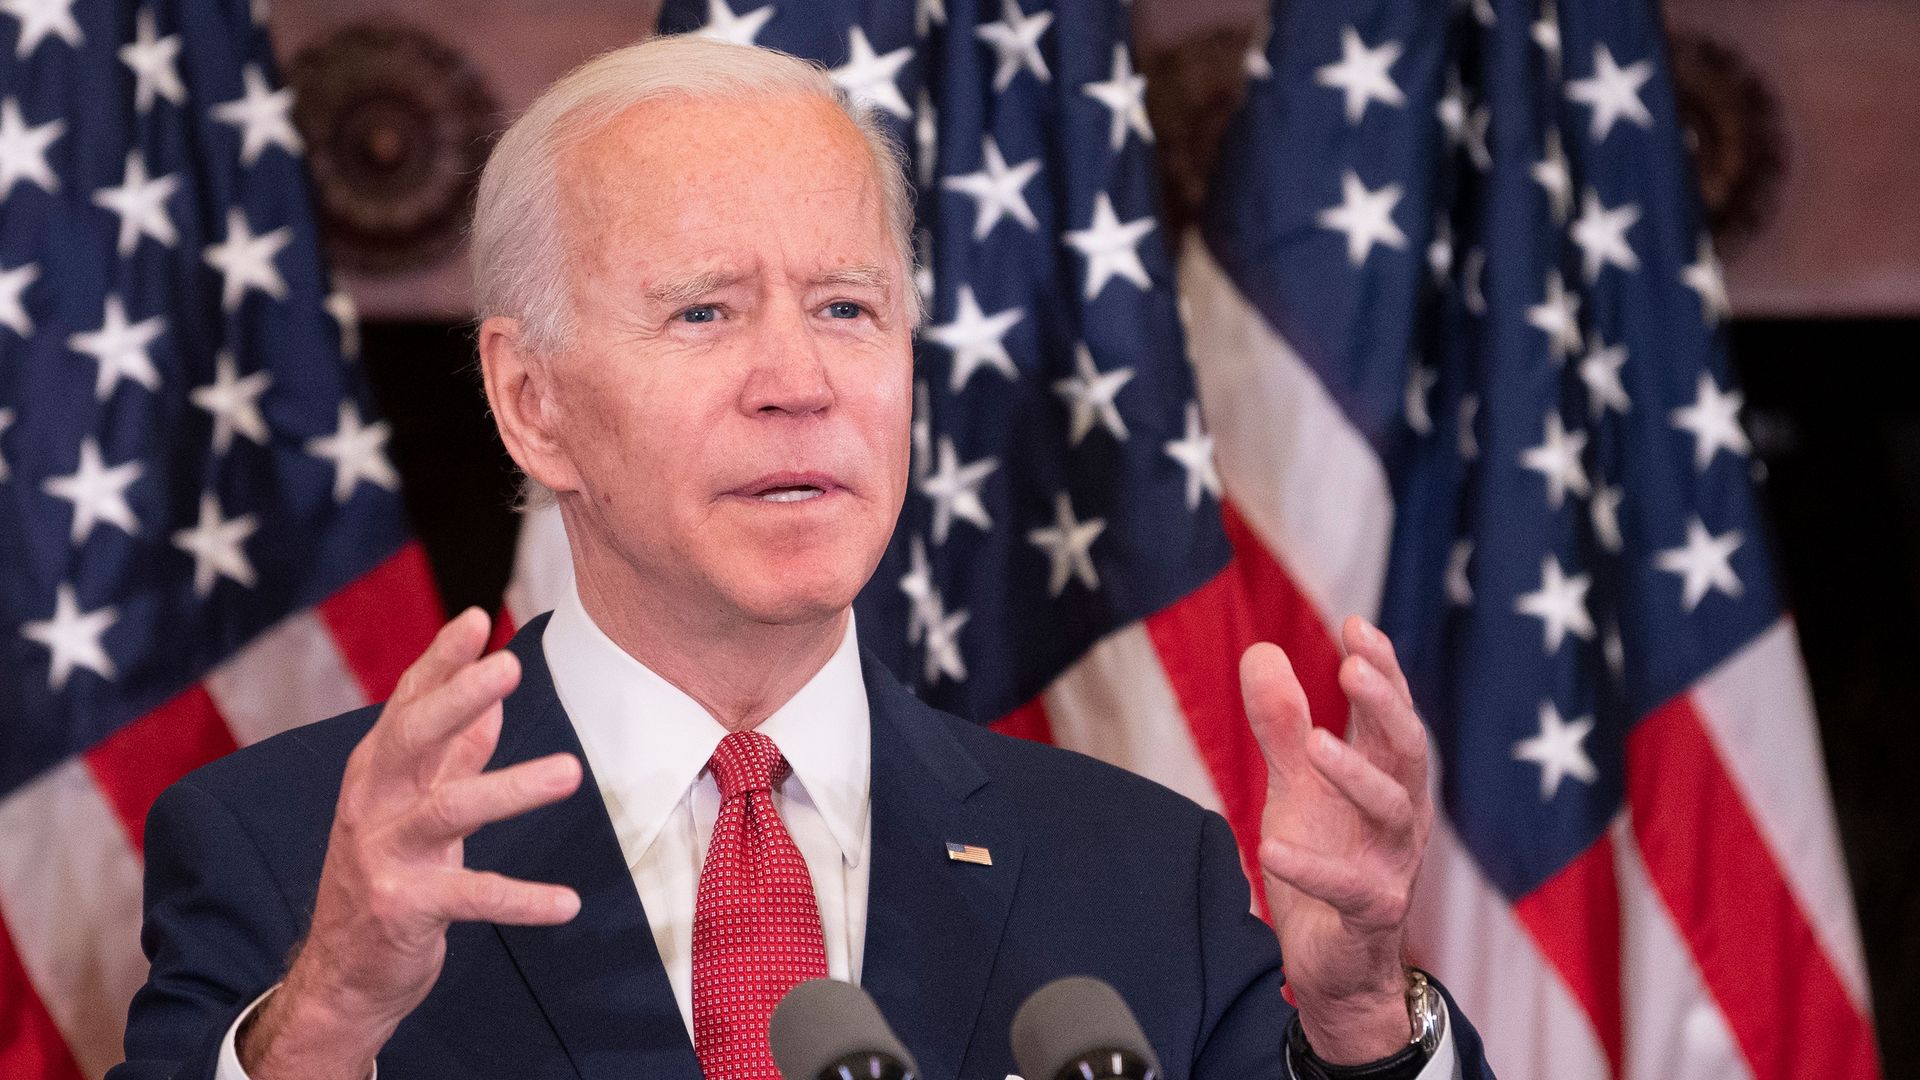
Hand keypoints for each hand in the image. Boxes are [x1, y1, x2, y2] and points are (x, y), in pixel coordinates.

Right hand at [239, 608, 583, 1079]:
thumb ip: (452, 754)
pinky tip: (566, 903)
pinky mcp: (403, 908)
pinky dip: (521, 899)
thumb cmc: (388, 874)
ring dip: (510, 788)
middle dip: (457, 698)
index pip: (408, 704)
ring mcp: (382, 855)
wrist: (343, 974)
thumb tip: (495, 701)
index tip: (476, 619)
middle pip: (411, 738)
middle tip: (509, 667)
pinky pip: (470, 896)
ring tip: (571, 772)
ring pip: (446, 809)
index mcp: (377, 772)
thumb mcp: (414, 805)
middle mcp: (371, 804)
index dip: (440, 661)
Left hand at [1240, 617, 1432, 1064]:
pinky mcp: (1371, 913)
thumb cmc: (1326, 863)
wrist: (1335, 965)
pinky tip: (1271, 847)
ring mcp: (1392, 865)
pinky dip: (1312, 868)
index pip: (1392, 713)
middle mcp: (1400, 815)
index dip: (1382, 668)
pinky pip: (1349, 888)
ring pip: (1393, 812)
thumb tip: (1261, 650)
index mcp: (1386, 778)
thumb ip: (1280, 724)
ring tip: (1315, 744)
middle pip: (1409, 750)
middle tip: (1353, 666)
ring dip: (1355, 774)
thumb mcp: (1294, 787)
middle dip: (1386, 705)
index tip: (1356, 624)